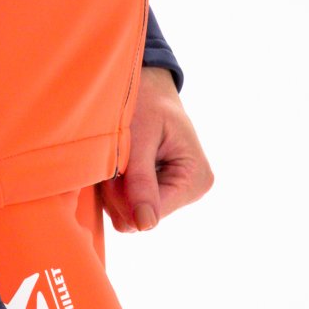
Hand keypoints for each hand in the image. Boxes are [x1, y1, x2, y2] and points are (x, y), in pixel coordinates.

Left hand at [100, 65, 213, 233]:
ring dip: (112, 187)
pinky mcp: (157, 192)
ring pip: (127, 215)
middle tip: (114, 153)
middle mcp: (189, 192)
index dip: (124, 195)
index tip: (116, 162)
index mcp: (195, 179)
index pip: (152, 213)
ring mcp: (173, 194)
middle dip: (117, 190)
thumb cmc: (145, 100)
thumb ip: (141, 181)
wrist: (146, 82)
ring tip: (118, 153)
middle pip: (138, 218)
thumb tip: (146, 225)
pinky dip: (113, 186)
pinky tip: (119, 161)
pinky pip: (125, 206)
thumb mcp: (140, 136)